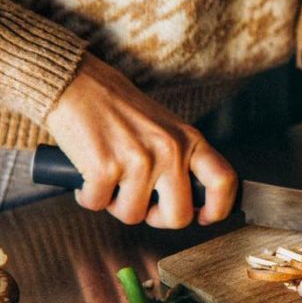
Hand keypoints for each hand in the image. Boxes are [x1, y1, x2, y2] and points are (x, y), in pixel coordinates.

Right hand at [45, 53, 237, 227]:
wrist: (77, 84)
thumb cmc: (118, 109)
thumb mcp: (165, 128)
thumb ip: (181, 159)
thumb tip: (188, 203)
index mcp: (189, 140)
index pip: (223, 181)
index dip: (218, 209)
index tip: (204, 218)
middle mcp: (170, 150)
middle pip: (179, 216)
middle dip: (157, 218)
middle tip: (142, 205)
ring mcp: (139, 160)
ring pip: (133, 215)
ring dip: (116, 204)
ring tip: (109, 179)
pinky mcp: (105, 168)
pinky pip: (98, 205)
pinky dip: (88, 196)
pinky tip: (88, 175)